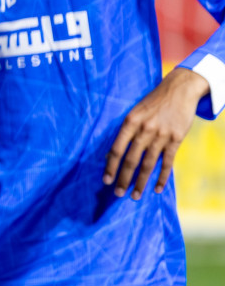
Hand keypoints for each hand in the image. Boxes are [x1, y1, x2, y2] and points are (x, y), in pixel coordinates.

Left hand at [105, 66, 208, 198]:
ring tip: (134, 195)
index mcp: (130, 122)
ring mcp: (161, 135)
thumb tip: (111, 155)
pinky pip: (167, 162)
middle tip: (117, 194)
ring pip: (148, 164)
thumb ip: (125, 132)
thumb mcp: (134, 112)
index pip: (116, 149)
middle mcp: (144, 130)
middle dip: (123, 179)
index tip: (106, 181)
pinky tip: (157, 189)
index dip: (110, 167)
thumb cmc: (152, 102)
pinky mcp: (175, 139)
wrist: (179, 90)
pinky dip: (162, 177)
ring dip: (140, 182)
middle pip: (131, 160)